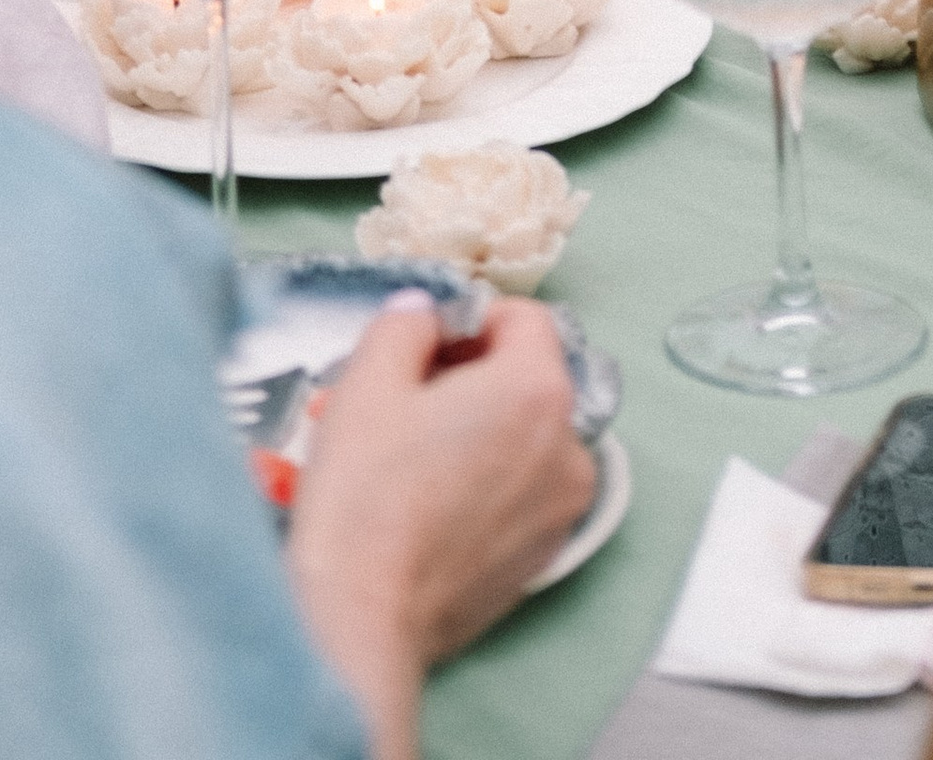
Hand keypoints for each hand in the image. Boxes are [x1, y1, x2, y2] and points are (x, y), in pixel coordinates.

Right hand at [285, 294, 595, 759]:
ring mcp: (561, 510)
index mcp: (538, 391)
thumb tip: (426, 315)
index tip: (426, 345)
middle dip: (472, 376)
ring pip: (524, 438)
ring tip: (411, 452)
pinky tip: (428, 499)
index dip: (470, 320)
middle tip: (407, 396)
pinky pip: (522, 492)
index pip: (525, 318)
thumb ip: (408, 322)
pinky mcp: (543, 559)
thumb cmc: (366, 498)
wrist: (362, 617)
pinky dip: (486, 481)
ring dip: (477, 429)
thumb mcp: (370, 378)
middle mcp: (569, 448)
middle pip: (528, 379)